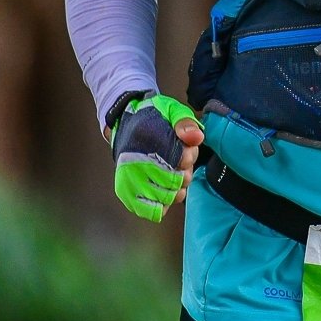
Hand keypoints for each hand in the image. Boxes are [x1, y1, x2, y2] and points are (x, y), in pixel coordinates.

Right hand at [111, 93, 204, 220]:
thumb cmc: (153, 119)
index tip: (186, 150)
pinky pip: (153, 210)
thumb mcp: (171, 110)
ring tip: (172, 174)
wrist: (125, 125)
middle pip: (174, 180)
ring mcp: (130, 180)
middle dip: (184, 173)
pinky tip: (165, 189)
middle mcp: (134, 162)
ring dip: (176, 188)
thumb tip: (196, 138)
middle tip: (180, 163)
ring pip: (166, 197)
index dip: (188, 157)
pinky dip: (164, 203)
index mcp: (147, 137)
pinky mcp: (127, 194)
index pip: (178, 159)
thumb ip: (185, 122)